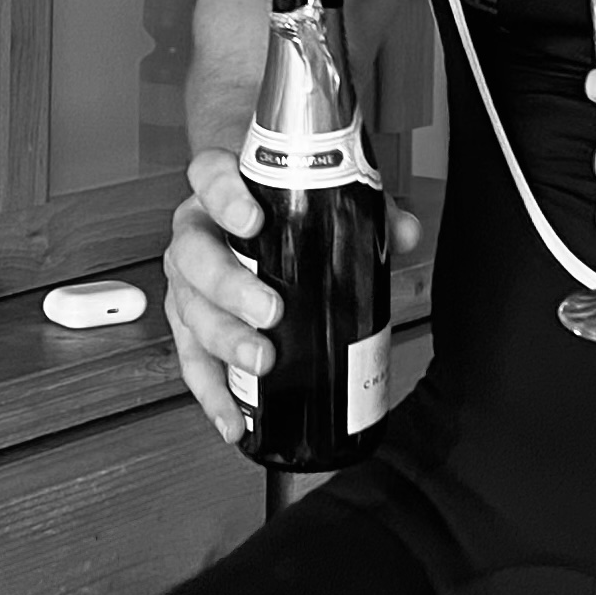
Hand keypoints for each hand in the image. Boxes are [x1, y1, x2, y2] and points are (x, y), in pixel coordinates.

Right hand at [165, 152, 422, 443]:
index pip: (209, 176)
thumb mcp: (325, 200)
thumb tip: (406, 233)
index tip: (251, 219)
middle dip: (229, 287)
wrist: (252, 220)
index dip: (223, 197)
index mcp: (221, 191)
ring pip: (190, 310)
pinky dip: (211, 393)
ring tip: (261, 361)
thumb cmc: (284, 209)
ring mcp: (188, 282)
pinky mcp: (191, 326)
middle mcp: (195, 232)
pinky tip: (233, 418)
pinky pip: (192, 361)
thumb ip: (368, 210)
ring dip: (224, 340)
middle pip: (194, 255)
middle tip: (270, 310)